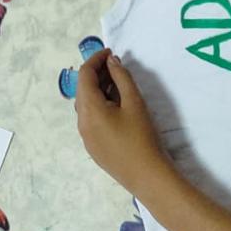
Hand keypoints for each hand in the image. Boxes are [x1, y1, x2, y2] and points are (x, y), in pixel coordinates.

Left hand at [75, 49, 170, 195]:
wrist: (149, 177)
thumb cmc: (142, 137)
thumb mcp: (134, 102)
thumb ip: (121, 77)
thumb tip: (111, 62)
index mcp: (88, 109)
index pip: (85, 75)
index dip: (96, 59)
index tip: (111, 52)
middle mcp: (81, 123)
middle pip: (83, 90)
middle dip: (97, 74)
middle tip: (116, 66)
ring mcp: (86, 138)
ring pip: (86, 105)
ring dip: (98, 90)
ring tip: (118, 84)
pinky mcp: (94, 148)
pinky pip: (91, 120)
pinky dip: (99, 106)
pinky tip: (116, 106)